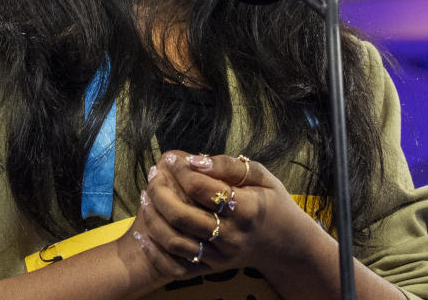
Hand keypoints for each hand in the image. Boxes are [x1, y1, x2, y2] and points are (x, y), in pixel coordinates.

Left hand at [137, 151, 326, 277]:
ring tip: (145, 195)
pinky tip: (143, 233)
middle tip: (152, 173)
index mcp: (245, 209)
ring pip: (174, 241)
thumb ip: (228, 166)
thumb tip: (194, 160)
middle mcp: (231, 236)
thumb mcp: (260, 175)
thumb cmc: (271, 202)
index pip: (201, 188)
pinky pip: (176, 265)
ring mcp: (220, 256)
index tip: (169, 159)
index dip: (180, 171)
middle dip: (159, 191)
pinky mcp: (211, 269)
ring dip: (152, 217)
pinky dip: (155, 251)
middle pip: (182, 215)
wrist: (284, 244)